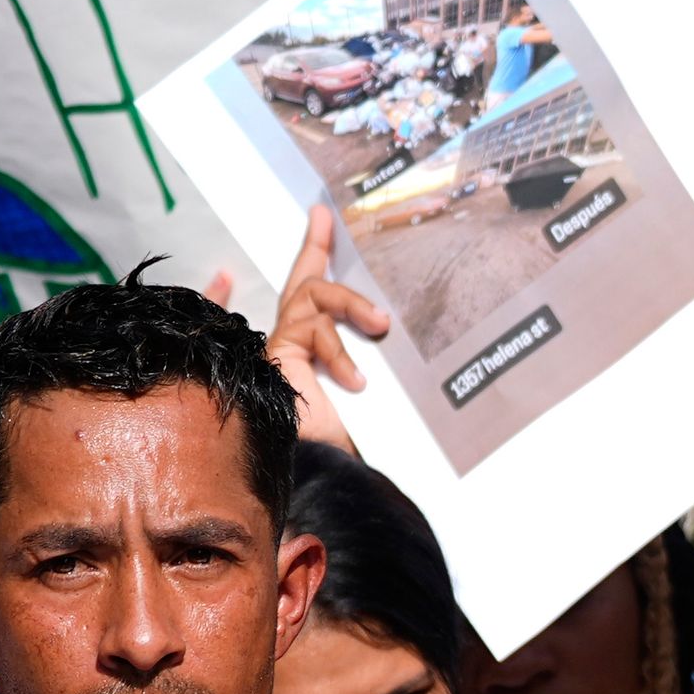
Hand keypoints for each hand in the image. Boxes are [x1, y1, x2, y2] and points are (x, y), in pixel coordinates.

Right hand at [263, 206, 388, 453]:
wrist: (328, 476)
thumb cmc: (351, 446)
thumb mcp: (378, 397)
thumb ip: (379, 366)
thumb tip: (417, 346)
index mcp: (315, 355)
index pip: (316, 300)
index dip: (315, 256)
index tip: (322, 219)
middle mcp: (293, 349)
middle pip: (305, 286)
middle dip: (313, 247)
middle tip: (323, 216)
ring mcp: (281, 352)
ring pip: (312, 301)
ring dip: (349, 305)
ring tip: (381, 325)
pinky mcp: (276, 361)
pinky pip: (308, 331)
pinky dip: (336, 347)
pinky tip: (349, 372)